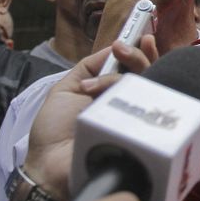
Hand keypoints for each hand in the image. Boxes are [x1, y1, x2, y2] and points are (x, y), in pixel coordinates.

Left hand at [22, 37, 156, 200]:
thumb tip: (114, 46)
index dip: (141, 51)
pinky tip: (124, 91)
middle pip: (148, 73)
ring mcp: (136, 118)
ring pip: (150, 87)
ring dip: (129, 73)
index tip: (140, 35)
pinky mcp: (140, 134)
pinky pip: (150, 110)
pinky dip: (138, 95)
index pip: (134, 68)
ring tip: (105, 76)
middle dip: (138, 56)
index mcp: (112, 92)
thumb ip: (89, 67)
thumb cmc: (53, 129)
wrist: (49, 164)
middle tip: (122, 49)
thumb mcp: (66, 88)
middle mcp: (128, 103)